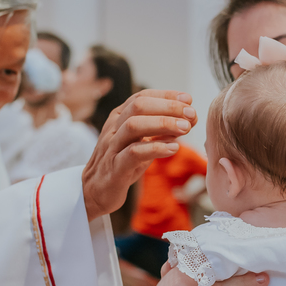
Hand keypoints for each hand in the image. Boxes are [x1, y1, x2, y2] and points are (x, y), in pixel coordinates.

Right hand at [81, 90, 196, 220]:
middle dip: (168, 107)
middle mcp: (114, 128)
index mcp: (119, 118)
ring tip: (185, 128)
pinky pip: (133, 153)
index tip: (188, 100)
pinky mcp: (115, 168)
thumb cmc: (122, 164)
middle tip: (191, 114)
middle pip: (138, 106)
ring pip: (134, 126)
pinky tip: (173, 148)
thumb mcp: (141, 143)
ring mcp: (112, 147)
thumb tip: (188, 120)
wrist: (95, 190)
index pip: (142, 97)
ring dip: (163, 123)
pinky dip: (155, 148)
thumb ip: (160, 131)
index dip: (166, 95)